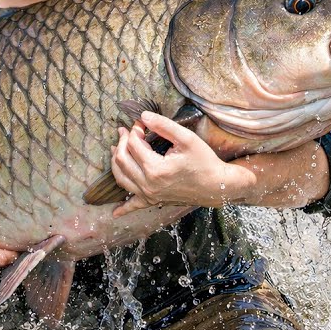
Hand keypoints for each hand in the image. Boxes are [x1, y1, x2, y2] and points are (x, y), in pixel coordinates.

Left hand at [109, 111, 248, 217]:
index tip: (140, 122)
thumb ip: (164, 126)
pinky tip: (114, 212)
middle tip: (125, 130)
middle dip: (122, 142)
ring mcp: (149, 195)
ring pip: (121, 178)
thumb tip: (143, 116)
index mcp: (155, 169)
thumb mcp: (186, 138)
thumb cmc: (204, 161)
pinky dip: (123, 208)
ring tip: (116, 148)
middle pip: (123, 160)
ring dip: (116, 162)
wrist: (216, 185)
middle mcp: (148, 184)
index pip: (134, 144)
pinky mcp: (153, 201)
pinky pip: (134, 205)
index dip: (134, 130)